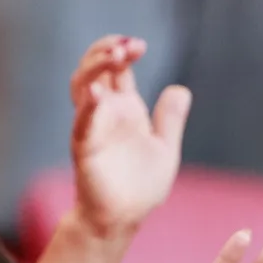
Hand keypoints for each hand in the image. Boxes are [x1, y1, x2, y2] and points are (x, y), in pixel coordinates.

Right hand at [66, 34, 189, 234]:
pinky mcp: (85, 149)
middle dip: (106, 51)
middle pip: (94, 69)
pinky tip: (98, 92)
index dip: (121, 50)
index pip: (115, 68)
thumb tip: (179, 89)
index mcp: (124, 109)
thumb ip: (170, 119)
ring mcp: (92, 128)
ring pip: (82, 88)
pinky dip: (88, 105)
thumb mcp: (165, 146)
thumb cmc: (140, 185)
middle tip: (128, 46)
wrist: (124, 218)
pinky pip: (82, 123)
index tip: (139, 45)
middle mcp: (105, 113)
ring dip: (94, 68)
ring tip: (114, 55)